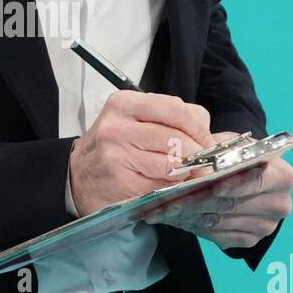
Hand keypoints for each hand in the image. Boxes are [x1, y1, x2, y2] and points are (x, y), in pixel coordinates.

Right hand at [68, 91, 213, 216]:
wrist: (77, 176)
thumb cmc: (112, 147)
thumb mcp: (134, 121)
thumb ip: (172, 121)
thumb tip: (216, 137)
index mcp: (125, 104)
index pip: (177, 109)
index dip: (199, 128)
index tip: (205, 141)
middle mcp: (118, 127)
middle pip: (177, 138)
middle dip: (197, 154)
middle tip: (202, 162)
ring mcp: (117, 155)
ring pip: (173, 164)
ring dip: (187, 173)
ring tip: (185, 174)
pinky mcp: (121, 182)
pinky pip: (162, 185)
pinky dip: (172, 187)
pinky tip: (168, 185)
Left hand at [139, 130, 292, 251]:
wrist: (246, 178)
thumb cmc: (238, 157)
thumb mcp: (233, 144)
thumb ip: (219, 150)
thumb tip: (193, 157)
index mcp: (282, 176)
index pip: (259, 181)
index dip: (235, 184)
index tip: (213, 186)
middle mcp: (278, 205)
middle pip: (231, 205)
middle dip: (194, 201)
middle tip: (166, 200)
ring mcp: (264, 226)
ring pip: (218, 221)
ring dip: (185, 216)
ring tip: (159, 210)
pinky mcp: (248, 240)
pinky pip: (214, 235)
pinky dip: (190, 225)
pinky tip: (171, 218)